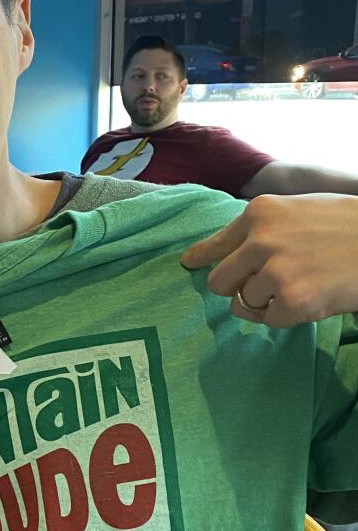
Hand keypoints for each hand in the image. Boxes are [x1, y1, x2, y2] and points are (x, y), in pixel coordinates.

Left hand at [180, 193, 357, 326]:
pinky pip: (268, 320)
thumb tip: (230, 251)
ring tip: (299, 284)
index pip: (214, 243)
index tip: (188, 264)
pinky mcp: (292, 301)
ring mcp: (275, 272)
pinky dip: (285, 315)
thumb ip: (263, 228)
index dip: (200, 257)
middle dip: (236, 287)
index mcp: (260, 213)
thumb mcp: (298, 211)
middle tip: (263, 284)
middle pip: (219, 281)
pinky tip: (310, 297)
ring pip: (244, 303)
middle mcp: (261, 240)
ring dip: (266, 301)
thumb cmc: (347, 225)